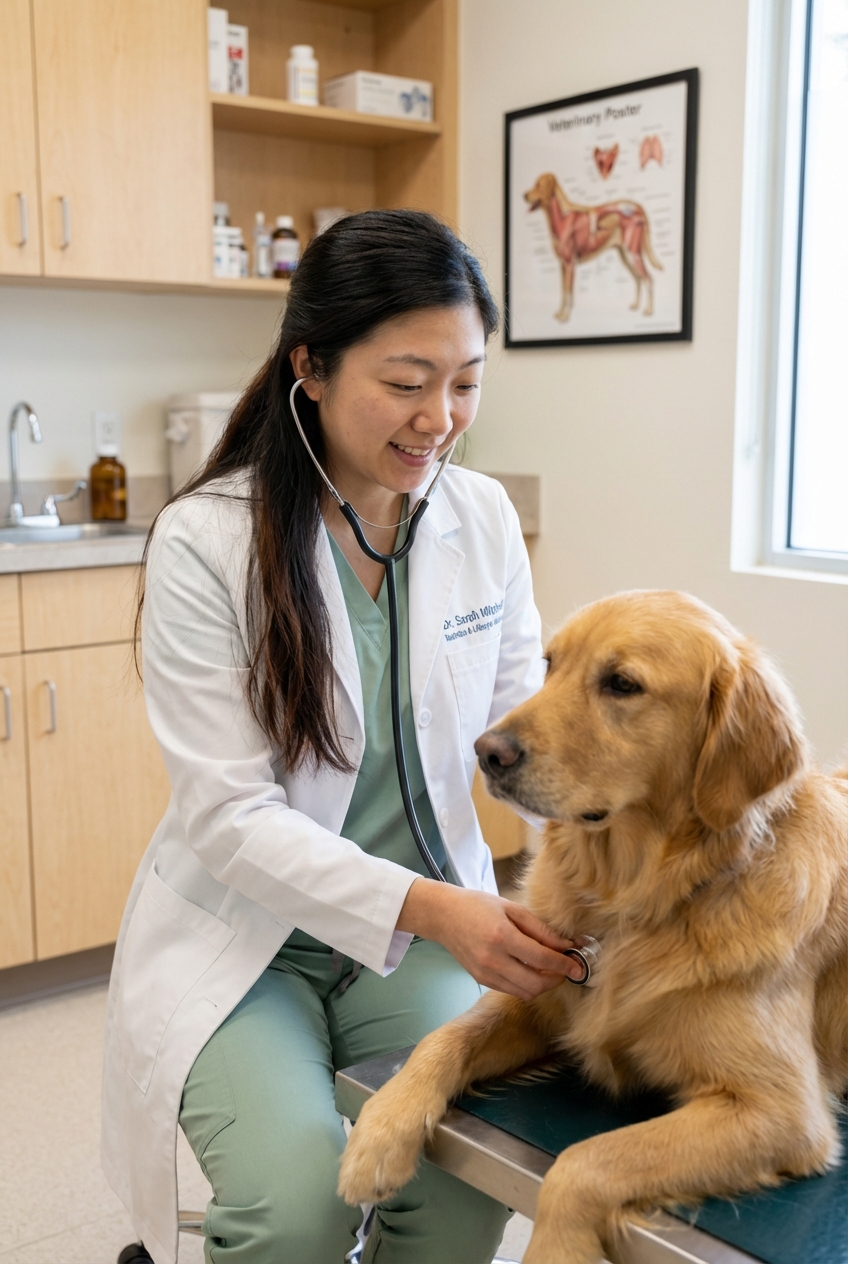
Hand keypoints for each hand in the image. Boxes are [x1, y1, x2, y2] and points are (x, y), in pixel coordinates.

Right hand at [396, 880, 584, 998]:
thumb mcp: (511, 908)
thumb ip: (539, 929)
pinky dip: (526, 984)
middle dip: (556, 978)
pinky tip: (530, 970)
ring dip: (543, 984)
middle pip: (536, 983)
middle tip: (566, 968)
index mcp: (501, 936)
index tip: (578, 964)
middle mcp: (492, 959)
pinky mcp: (481, 980)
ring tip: (550, 969)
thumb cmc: (477, 906)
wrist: (443, 915)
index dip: (564, 964)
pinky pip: (512, 990)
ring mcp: (485, 973)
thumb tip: (566, 945)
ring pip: (525, 992)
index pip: (541, 958)